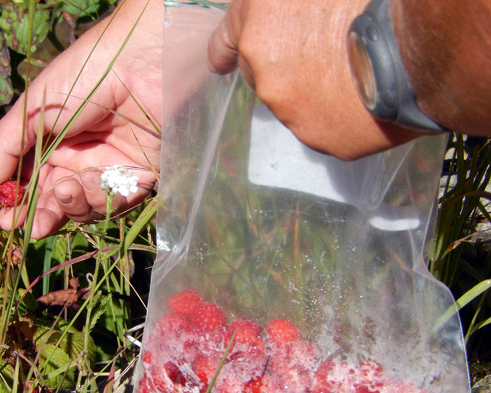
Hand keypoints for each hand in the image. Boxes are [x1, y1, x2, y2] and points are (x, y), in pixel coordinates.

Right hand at [0, 0, 161, 237]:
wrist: (140, 63)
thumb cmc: (83, 76)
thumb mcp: (33, 110)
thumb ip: (5, 148)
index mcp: (51, 142)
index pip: (30, 182)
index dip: (17, 202)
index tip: (2, 217)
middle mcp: (79, 158)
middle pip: (56, 202)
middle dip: (41, 216)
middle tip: (28, 225)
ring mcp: (109, 169)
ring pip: (85, 208)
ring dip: (72, 204)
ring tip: (67, 187)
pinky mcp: (140, 176)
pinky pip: (117, 202)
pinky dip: (103, 197)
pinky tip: (96, 179)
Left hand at [207, 0, 421, 160]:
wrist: (414, 46)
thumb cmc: (369, 1)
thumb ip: (283, 10)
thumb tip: (285, 23)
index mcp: (257, 19)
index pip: (226, 39)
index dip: (225, 50)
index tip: (221, 63)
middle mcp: (262, 66)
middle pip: (264, 75)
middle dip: (286, 67)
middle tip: (327, 54)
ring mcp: (286, 106)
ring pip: (294, 102)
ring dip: (314, 92)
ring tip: (357, 73)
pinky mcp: (315, 137)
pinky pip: (323, 127)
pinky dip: (339, 117)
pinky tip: (366, 98)